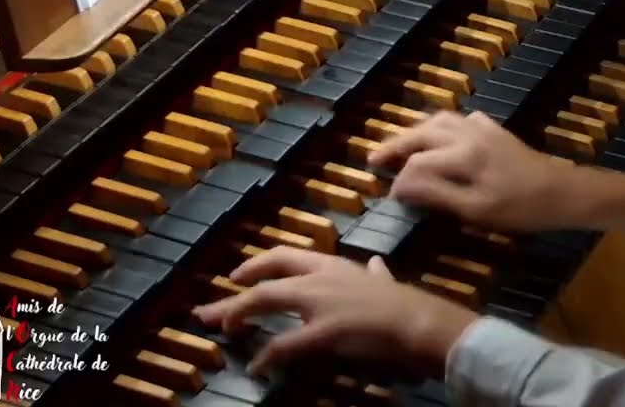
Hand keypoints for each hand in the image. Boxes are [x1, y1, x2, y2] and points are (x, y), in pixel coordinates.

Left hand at [192, 246, 477, 378]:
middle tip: (207, 311)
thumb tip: (377, 265)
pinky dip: (267, 356)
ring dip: (238, 315)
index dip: (257, 264)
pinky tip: (257, 368)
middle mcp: (319, 278)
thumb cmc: (403, 302)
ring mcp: (319, 303)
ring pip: (265, 301)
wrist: (418, 319)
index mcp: (333, 265)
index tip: (236, 276)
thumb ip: (376, 273)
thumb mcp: (385, 281)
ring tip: (220, 329)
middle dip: (233, 296)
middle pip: (265, 280)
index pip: (285, 256)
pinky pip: (285, 344)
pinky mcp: (323, 330)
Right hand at [369, 111, 579, 231]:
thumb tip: (401, 187)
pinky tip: (442, 138)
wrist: (563, 193)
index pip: (417, 164)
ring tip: (401, 147)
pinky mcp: (496, 131)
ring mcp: (483, 129)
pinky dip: (444, 126)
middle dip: (396, 145)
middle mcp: (468, 134)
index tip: (390, 197)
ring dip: (417, 131)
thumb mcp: (476, 210)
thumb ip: (436, 196)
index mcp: (461, 156)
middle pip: (422, 133)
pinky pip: (462, 120)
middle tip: (373, 159)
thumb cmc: (521, 208)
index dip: (399, 181)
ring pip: (441, 120)